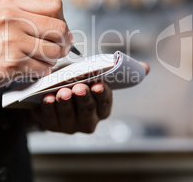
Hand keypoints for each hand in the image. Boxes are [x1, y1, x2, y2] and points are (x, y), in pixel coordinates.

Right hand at [0, 0, 71, 95]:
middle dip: (62, 43)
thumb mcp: (1, 18)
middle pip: (60, 28)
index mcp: (9, 3)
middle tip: (54, 50)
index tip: (55, 32)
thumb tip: (67, 32)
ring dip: (51, 60)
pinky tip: (26, 69)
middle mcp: (11, 19)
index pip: (55, 6)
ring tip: (36, 60)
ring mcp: (11, 42)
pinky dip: (39, 72)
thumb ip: (31, 18)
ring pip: (55, 51)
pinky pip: (43, 68)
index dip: (61, 20)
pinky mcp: (12, 64)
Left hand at [30, 62, 148, 133]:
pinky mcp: (51, 124)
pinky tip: (47, 98)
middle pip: (87, 111)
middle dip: (84, 99)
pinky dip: (48, 108)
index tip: (99, 84)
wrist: (50, 90)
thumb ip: (117, 72)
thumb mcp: (94, 74)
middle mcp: (87, 121)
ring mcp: (69, 125)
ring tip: (62, 92)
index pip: (105, 104)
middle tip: (79, 87)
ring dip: (65, 104)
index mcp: (101, 109)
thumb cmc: (76, 80)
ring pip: (68, 116)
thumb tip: (146, 67)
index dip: (102, 95)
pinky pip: (49, 118)